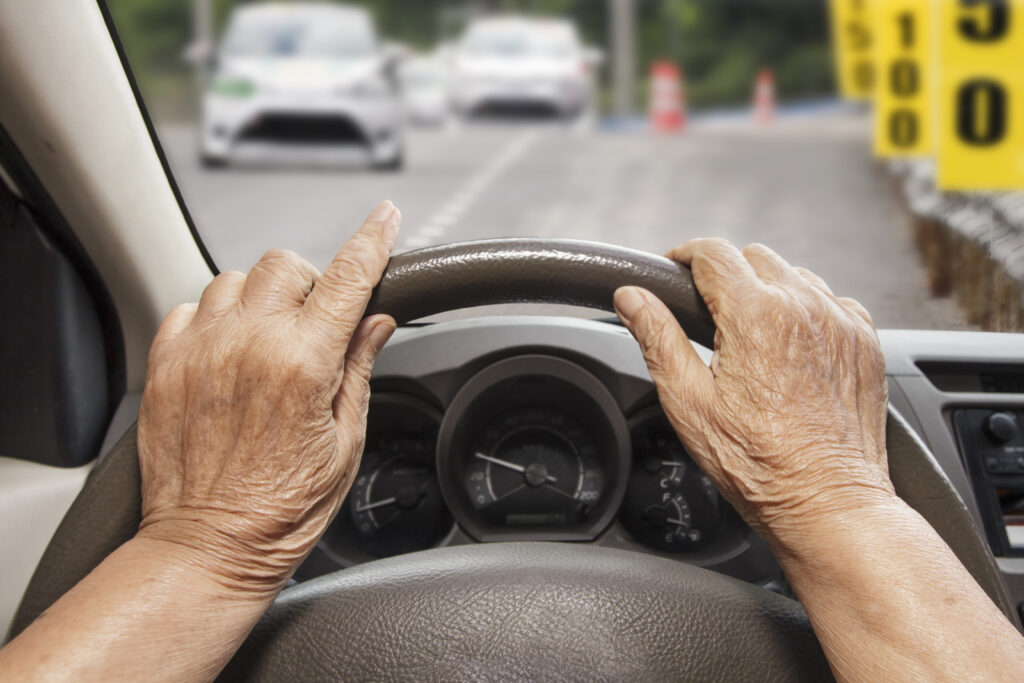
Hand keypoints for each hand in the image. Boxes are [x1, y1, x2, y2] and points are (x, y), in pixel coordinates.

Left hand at [136, 201, 399, 592]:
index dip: (372, 241)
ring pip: (234, 279)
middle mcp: (248, 345)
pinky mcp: (165, 366)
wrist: (209, 548)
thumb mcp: (344, 442)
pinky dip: (213, 319)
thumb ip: (358, 368)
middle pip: (285, 264)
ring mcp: (201, 352)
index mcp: (303, 364)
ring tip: (266, 343)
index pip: (348, 279)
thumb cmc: (281, 510)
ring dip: (259, 299)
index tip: (384, 219)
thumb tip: (376, 322)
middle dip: (309, 283)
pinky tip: (228, 354)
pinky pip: (189, 307)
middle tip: (315, 325)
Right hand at [613, 239, 894, 553]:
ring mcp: (841, 322)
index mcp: (755, 315)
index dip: (684, 255)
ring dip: (768, 290)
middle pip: (754, 257)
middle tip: (707, 312)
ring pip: (795, 275)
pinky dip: (808, 311)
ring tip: (750, 334)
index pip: (713, 252)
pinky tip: (791, 347)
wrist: (827, 501)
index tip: (674, 269)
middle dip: (726, 274)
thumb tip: (631, 298)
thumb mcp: (688, 402)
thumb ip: (657, 338)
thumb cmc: (758, 464)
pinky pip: (832, 301)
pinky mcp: (865, 341)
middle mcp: (804, 307)